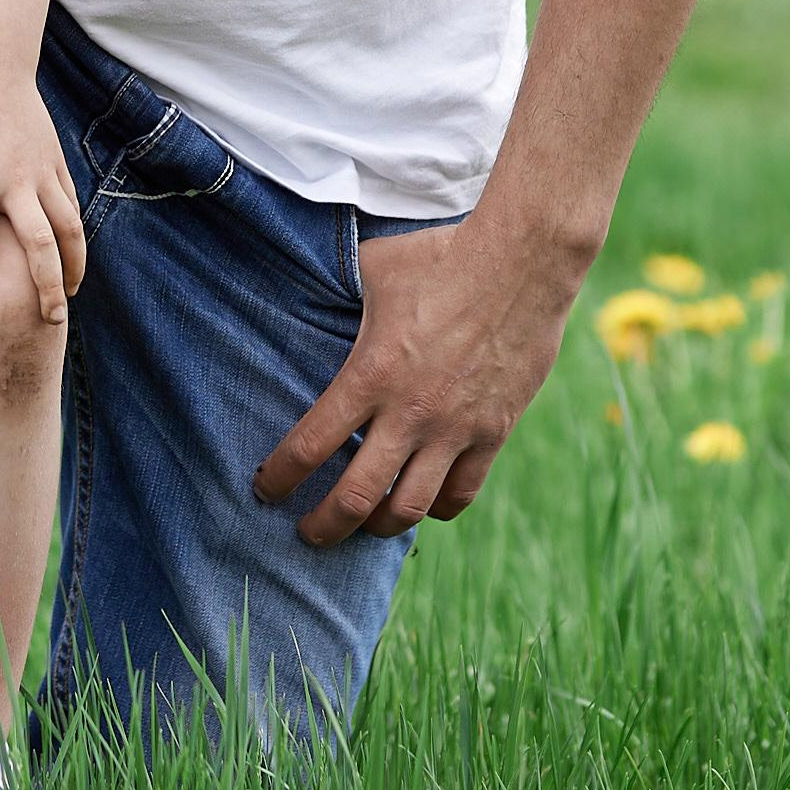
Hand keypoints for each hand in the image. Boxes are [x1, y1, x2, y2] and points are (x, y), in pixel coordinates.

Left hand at [0, 60, 86, 323]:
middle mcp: (16, 181)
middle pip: (38, 245)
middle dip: (44, 287)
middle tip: (47, 323)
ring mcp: (42, 172)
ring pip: (67, 228)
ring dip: (71, 266)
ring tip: (67, 299)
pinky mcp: (57, 164)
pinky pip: (71, 206)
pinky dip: (75, 237)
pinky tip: (71, 261)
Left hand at [252, 199, 592, 544]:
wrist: (523, 262)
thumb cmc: (442, 256)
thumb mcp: (375, 269)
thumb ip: (344, 296)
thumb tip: (317, 289)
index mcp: (371, 374)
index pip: (310, 445)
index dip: (280, 477)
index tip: (266, 489)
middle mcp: (409, 413)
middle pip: (354, 498)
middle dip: (321, 526)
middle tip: (305, 533)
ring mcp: (454, 429)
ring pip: (408, 509)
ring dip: (376, 527)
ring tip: (361, 527)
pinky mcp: (493, 433)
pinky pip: (460, 494)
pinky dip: (435, 508)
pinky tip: (419, 503)